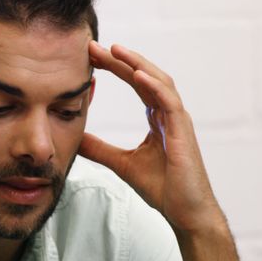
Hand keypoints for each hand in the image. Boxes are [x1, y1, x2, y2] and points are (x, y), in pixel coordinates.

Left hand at [81, 42, 221, 233]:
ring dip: (136, 64)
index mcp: (157, 118)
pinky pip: (169, 101)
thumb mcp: (121, 164)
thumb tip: (75, 137)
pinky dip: (154, 85)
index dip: (115, 68)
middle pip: (145, 76)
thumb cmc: (164, 189)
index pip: (136, 83)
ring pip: (159, 81)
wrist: (186, 213)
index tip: (91, 56)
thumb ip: (100, 149)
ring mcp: (178, 121)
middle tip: (94, 46)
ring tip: (114, 50)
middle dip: (120, 59)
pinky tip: (137, 74)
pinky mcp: (183, 132)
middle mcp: (169, 114)